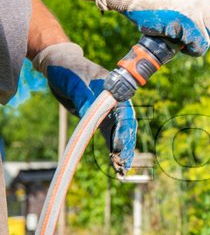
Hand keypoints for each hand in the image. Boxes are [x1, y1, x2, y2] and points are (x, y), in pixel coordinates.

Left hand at [32, 43, 136, 176]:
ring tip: (122, 167)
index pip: (123, 113)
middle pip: (126, 126)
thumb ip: (87, 101)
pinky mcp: (99, 117)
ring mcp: (108, 110)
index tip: (119, 147)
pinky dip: (111, 146)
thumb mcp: (77, 85)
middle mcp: (116, 102)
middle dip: (126, 145)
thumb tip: (94, 119)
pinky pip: (108, 134)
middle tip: (124, 163)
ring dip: (121, 150)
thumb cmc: (69, 71)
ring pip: (119, 133)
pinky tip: (114, 161)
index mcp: (115, 92)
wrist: (59, 66)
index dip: (123, 131)